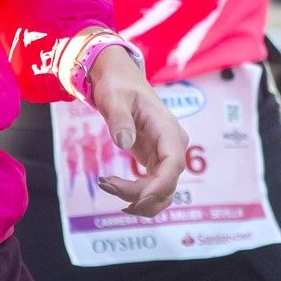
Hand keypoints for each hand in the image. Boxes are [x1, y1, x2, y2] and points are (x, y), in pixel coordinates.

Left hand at [86, 50, 189, 217]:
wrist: (119, 79)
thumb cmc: (117, 85)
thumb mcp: (113, 98)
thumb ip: (119, 119)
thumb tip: (124, 142)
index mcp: (167, 128)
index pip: (174, 163)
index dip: (159, 186)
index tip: (138, 200)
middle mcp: (173, 145)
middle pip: (166, 183)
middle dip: (138, 194)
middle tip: (105, 184)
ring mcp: (166, 155)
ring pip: (162, 191)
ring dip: (136, 198)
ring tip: (106, 184)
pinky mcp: (156, 161)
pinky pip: (153, 187)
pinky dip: (135, 194)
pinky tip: (113, 186)